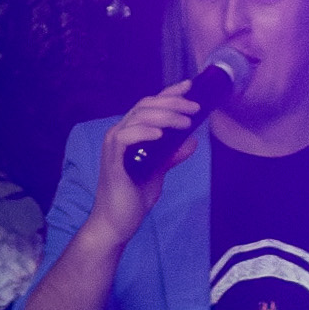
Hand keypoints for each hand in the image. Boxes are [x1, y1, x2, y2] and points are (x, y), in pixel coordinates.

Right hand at [85, 80, 205, 247]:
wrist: (117, 222)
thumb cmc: (133, 197)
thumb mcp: (158, 172)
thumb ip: (172, 156)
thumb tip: (192, 141)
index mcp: (131, 133)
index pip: (150, 106)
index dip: (169, 94)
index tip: (190, 87)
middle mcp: (120, 132)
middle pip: (146, 106)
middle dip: (172, 103)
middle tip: (195, 107)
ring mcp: (114, 144)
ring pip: (139, 117)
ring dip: (165, 116)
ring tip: (186, 121)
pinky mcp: (113, 159)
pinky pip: (127, 137)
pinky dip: (144, 132)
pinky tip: (161, 134)